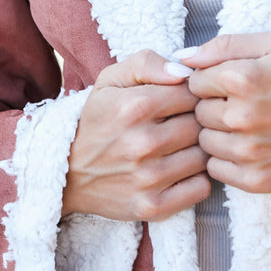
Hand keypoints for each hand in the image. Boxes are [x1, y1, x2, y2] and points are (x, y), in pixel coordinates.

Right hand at [63, 50, 209, 221]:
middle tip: (181, 124)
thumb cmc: (97, 120)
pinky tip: (180, 171)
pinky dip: (197, 179)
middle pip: (201, 125)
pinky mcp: (152, 207)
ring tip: (180, 147)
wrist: (66, 173)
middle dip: (196, 122)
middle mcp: (143, 143)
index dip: (191, 95)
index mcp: (136, 106)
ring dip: (198, 151)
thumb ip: (147, 62)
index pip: (193, 93)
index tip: (181, 101)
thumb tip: (185, 72)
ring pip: (204, 156)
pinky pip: (201, 188)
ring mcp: (148, 178)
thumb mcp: (111, 80)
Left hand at [177, 32, 270, 193]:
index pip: (194, 81)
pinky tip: (248, 146)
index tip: (230, 84)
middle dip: (214, 106)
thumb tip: (183, 57)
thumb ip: (226, 45)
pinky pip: (215, 169)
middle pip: (196, 112)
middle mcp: (241, 117)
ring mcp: (248, 152)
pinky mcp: (255, 179)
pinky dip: (225, 158)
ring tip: (246, 126)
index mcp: (242, 79)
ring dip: (218, 133)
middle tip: (241, 105)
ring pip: (203, 141)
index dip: (210, 81)